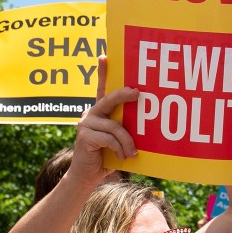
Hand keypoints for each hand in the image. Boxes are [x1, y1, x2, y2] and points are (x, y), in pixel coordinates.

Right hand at [70, 56, 138, 179]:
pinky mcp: (84, 136)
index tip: (104, 56)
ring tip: (133, 152)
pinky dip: (119, 148)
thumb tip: (147, 122)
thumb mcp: (118, 140)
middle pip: (108, 99)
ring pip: (114, 125)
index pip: (101, 89)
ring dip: (127, 140)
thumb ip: (124, 128)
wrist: (88, 176)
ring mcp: (86, 124)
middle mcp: (91, 113)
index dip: (102, 72)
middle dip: (124, 94)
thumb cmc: (107, 156)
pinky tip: (123, 156)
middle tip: (138, 93)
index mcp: (100, 112)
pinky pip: (108, 138)